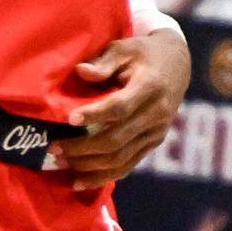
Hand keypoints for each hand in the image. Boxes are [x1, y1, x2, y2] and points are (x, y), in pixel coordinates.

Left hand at [54, 29, 191, 192]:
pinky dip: (102, 177)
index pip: (120, 107)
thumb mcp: (124, 49)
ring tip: (60, 163)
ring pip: (120, 159)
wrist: (178, 64)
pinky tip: (80, 181)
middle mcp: (157, 113)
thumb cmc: (143, 54)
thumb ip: (103, 63)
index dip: (94, 115)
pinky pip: (127, 166)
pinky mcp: (154, 143)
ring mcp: (157, 131)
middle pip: (116, 139)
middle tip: (53, 147)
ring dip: (87, 166)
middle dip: (81, 148)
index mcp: (150, 86)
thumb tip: (80, 72)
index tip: (69, 119)